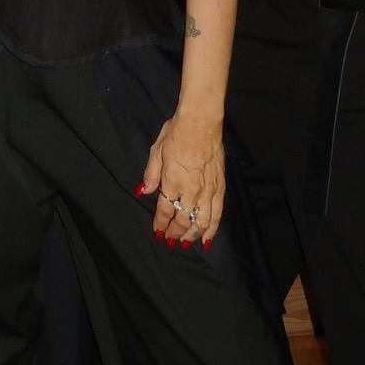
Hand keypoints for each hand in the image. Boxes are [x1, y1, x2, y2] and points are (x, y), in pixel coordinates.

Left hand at [135, 114, 224, 247]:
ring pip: (202, 222)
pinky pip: (217, 213)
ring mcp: (208, 190)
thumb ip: (151, 175)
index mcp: (173, 182)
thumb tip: (143, 192)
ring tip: (186, 243)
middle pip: (183, 220)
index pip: (165, 211)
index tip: (158, 232)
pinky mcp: (220, 187)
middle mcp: (191, 190)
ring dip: (193, 235)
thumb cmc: (177, 133)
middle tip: (170, 240)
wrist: (202, 122)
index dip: (161, 224)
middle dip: (175, 234)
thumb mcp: (156, 151)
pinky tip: (208, 237)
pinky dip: (212, 228)